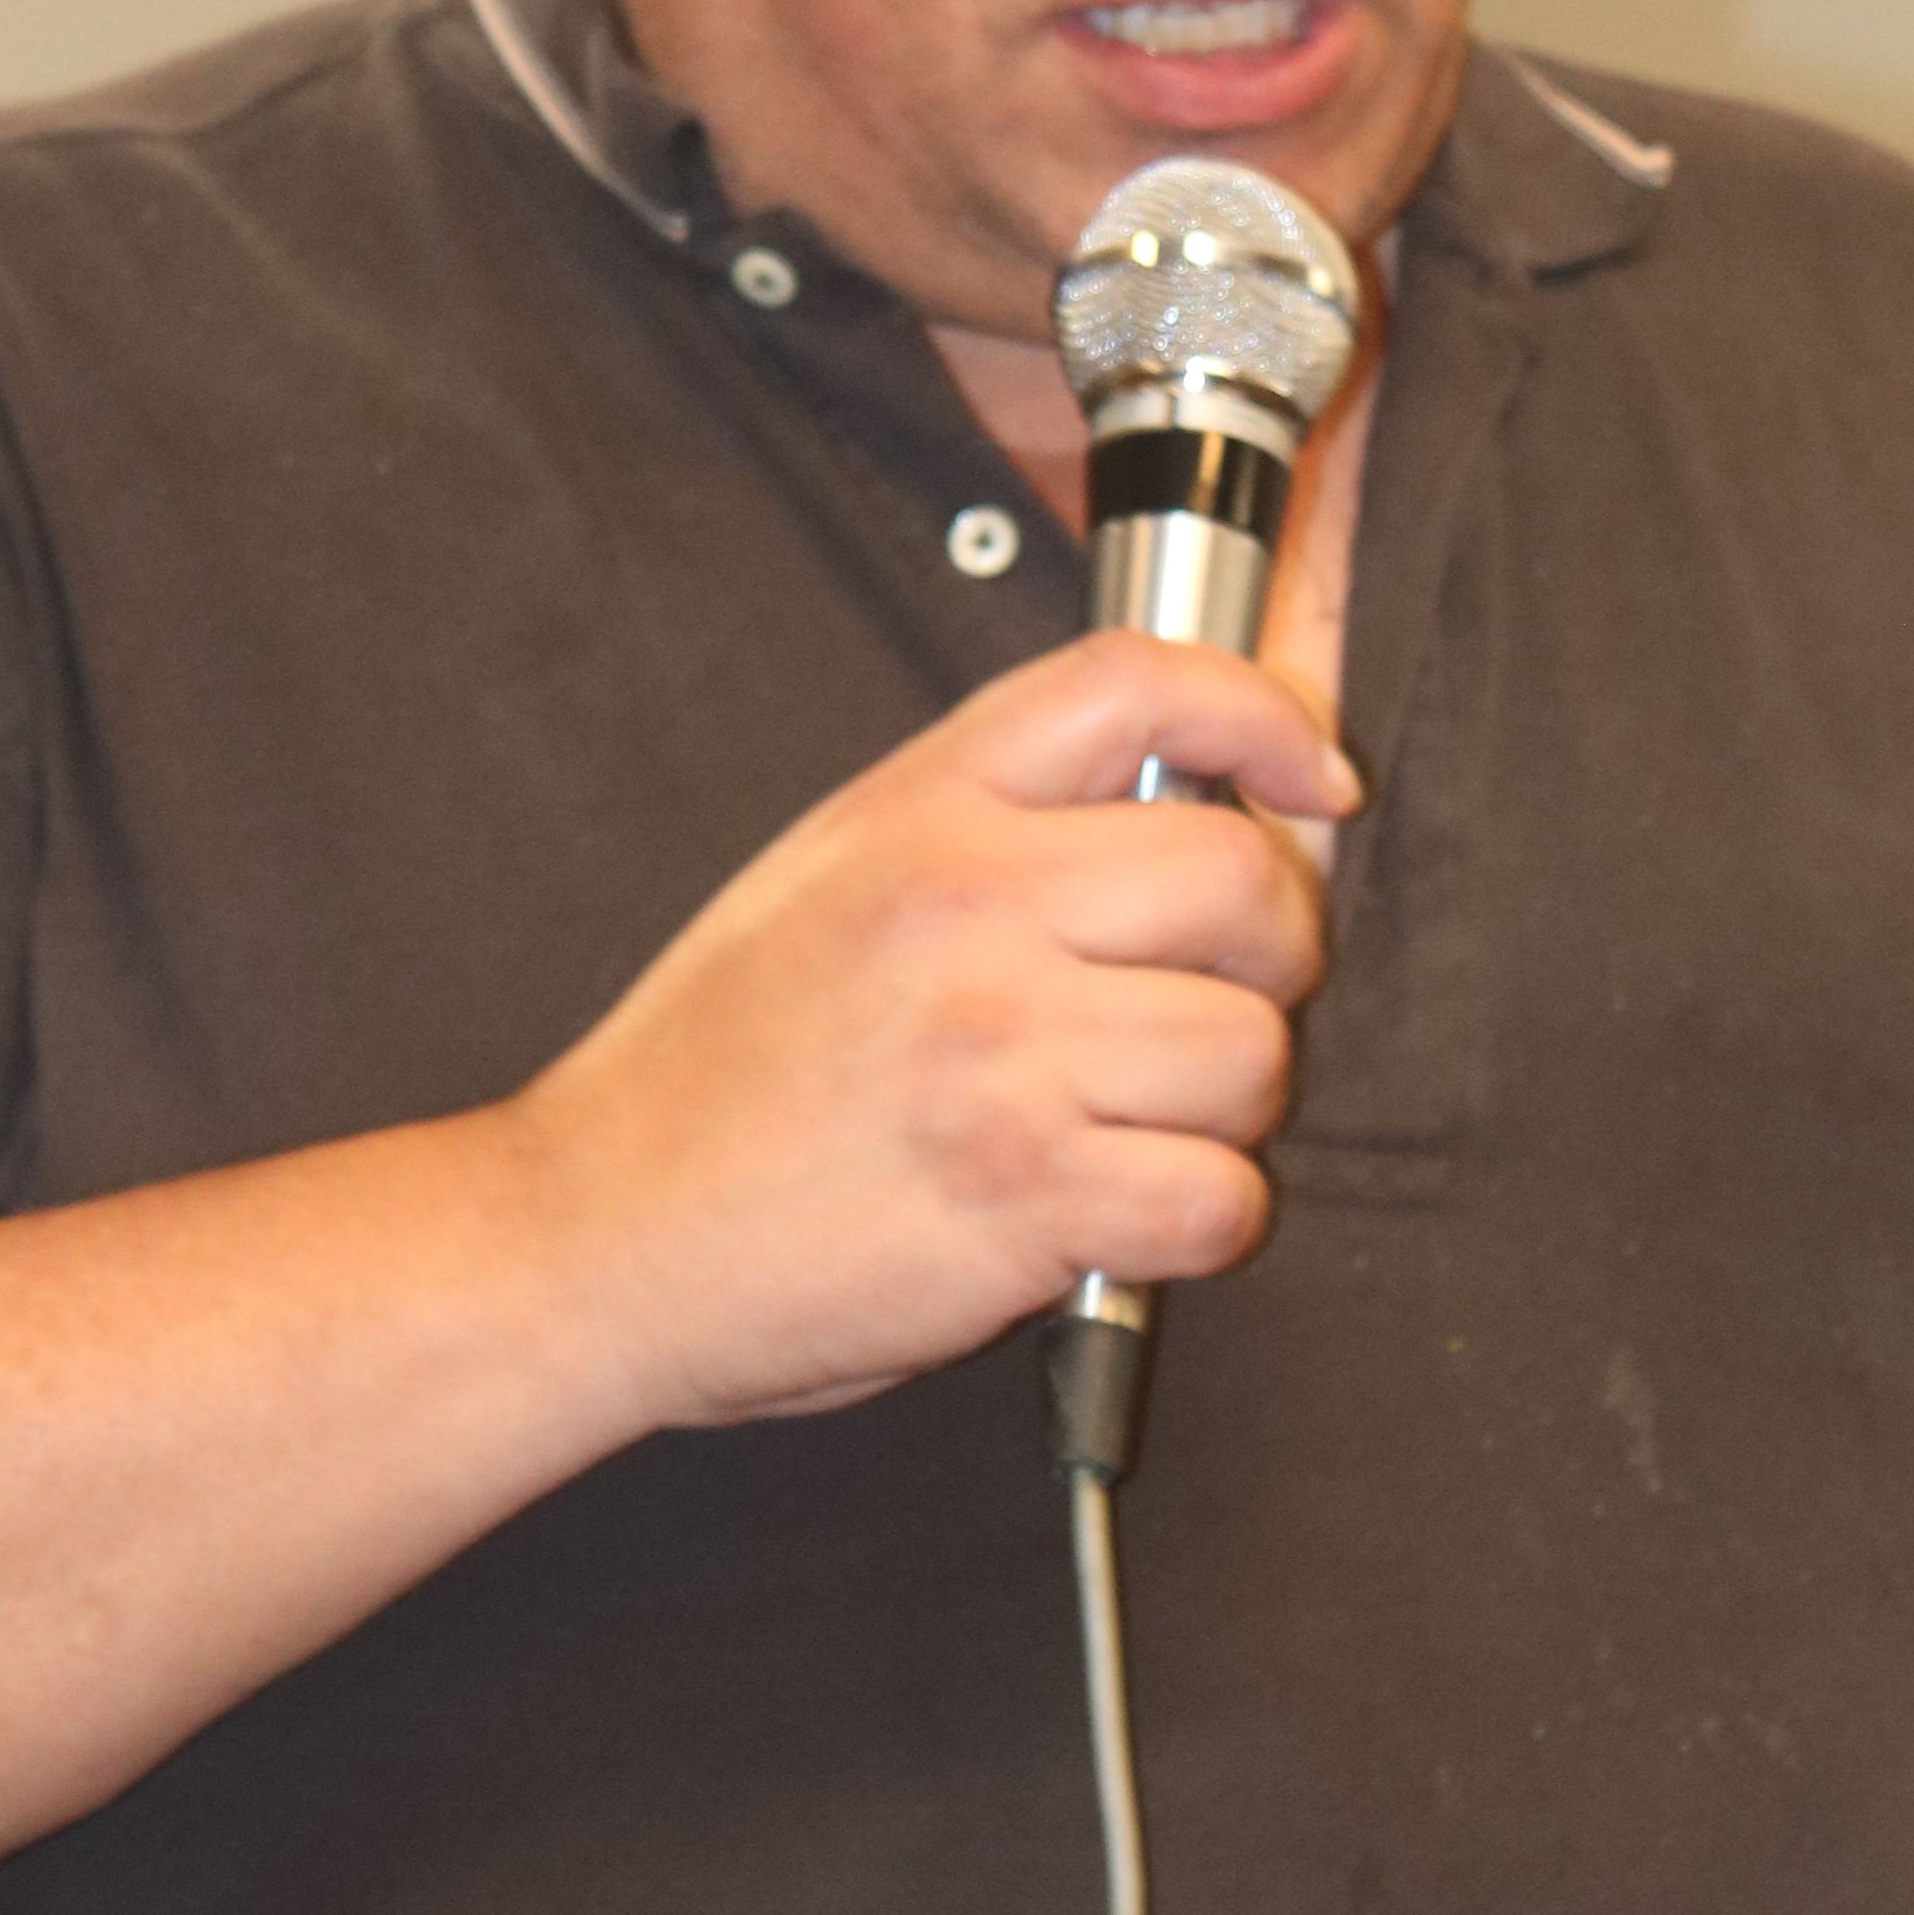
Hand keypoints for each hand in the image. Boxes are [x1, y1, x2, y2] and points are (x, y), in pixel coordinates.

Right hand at [500, 631, 1355, 1436]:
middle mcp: (966, 909)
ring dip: (1225, 1114)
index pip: (1136, 684)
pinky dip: (1196, 1225)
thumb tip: (1183, 808)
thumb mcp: (826, 875)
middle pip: (1242, 879)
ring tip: (1130, 1130)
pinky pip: (1219, 1199)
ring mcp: (998, 1050)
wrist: (596, 1230)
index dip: (1266, 715)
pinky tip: (1117, 1220)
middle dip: (1270, 959)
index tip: (1317, 781)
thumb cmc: (713, 1075)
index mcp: (920, 812)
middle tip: (1210, 1006)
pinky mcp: (1022, 1194)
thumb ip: (986, 823)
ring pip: (1250, 1053)